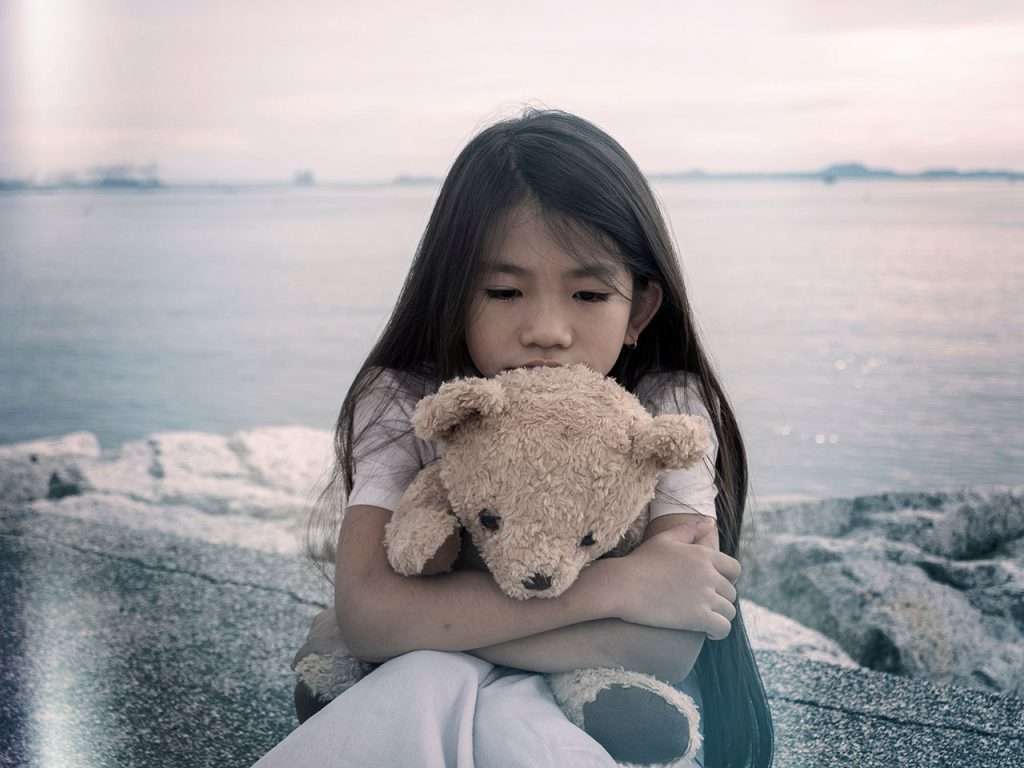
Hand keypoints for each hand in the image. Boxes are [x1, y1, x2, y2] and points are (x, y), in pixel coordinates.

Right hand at [613, 520, 739, 638]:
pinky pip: (722, 628)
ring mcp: (705, 597)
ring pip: (728, 611)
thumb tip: (710, 522)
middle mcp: (709, 575)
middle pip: (730, 592)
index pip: (734, 569)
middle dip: (721, 599)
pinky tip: (708, 632)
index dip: (728, 579)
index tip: (717, 586)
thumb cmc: (640, 562)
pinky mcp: (698, 618)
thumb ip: (690, 530)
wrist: (622, 586)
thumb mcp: (665, 539)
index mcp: (704, 555)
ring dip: (720, 616)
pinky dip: (719, 631)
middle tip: (706, 605)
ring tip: (708, 620)